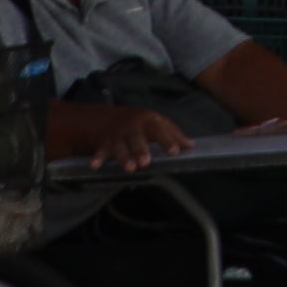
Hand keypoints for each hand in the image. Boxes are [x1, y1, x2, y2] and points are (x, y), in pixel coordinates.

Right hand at [59, 103, 185, 172]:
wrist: (112, 117)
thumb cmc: (143, 124)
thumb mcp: (159, 124)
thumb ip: (174, 135)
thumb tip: (191, 146)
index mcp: (149, 121)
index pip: (161, 130)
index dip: (168, 141)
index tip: (175, 152)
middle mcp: (133, 128)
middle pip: (137, 139)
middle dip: (141, 150)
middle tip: (146, 162)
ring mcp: (118, 135)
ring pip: (120, 147)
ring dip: (124, 157)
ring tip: (130, 168)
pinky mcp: (105, 143)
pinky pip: (101, 151)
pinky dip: (97, 157)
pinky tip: (95, 165)